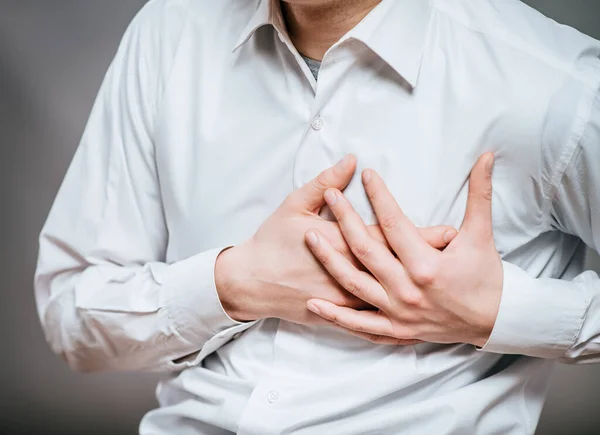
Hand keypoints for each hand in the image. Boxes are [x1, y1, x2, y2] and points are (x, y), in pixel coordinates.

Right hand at [215, 155, 458, 326]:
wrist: (250, 281)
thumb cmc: (272, 241)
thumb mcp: (294, 205)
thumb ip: (324, 181)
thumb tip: (351, 161)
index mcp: (342, 244)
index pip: (391, 237)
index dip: (422, 235)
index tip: (451, 232)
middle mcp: (348, 275)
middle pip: (397, 266)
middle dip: (431, 261)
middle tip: (461, 256)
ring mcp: (343, 299)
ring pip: (390, 296)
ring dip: (418, 291)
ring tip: (447, 284)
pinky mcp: (337, 315)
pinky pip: (371, 322)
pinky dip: (395, 320)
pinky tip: (417, 321)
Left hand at [304, 153, 502, 346]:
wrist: (495, 320)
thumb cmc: (486, 276)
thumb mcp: (482, 233)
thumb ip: (480, 193)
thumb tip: (486, 156)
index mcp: (426, 264)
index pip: (394, 222)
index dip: (379, 195)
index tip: (367, 174)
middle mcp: (407, 289)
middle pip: (366, 249)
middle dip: (345, 219)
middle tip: (331, 196)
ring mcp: (397, 311)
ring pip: (354, 283)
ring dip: (329, 260)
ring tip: (309, 237)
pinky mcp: (395, 329)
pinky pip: (359, 324)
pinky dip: (335, 315)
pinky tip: (314, 303)